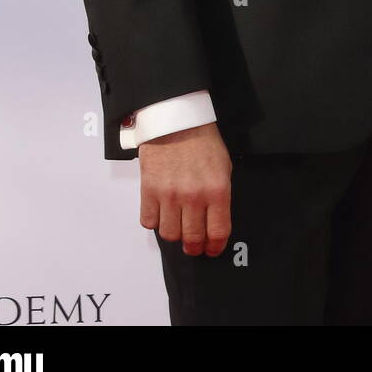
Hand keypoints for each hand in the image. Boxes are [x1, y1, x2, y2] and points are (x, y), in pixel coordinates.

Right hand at [138, 121, 231, 255]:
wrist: (177, 121)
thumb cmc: (203, 141)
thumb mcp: (223, 167)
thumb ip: (219, 196)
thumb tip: (214, 220)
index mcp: (217, 190)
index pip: (218, 231)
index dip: (215, 246)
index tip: (212, 249)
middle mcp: (193, 196)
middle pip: (192, 238)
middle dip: (194, 246)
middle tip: (194, 245)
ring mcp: (169, 195)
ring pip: (169, 234)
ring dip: (175, 234)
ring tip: (178, 226)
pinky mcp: (149, 191)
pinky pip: (149, 222)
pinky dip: (155, 222)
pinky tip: (161, 213)